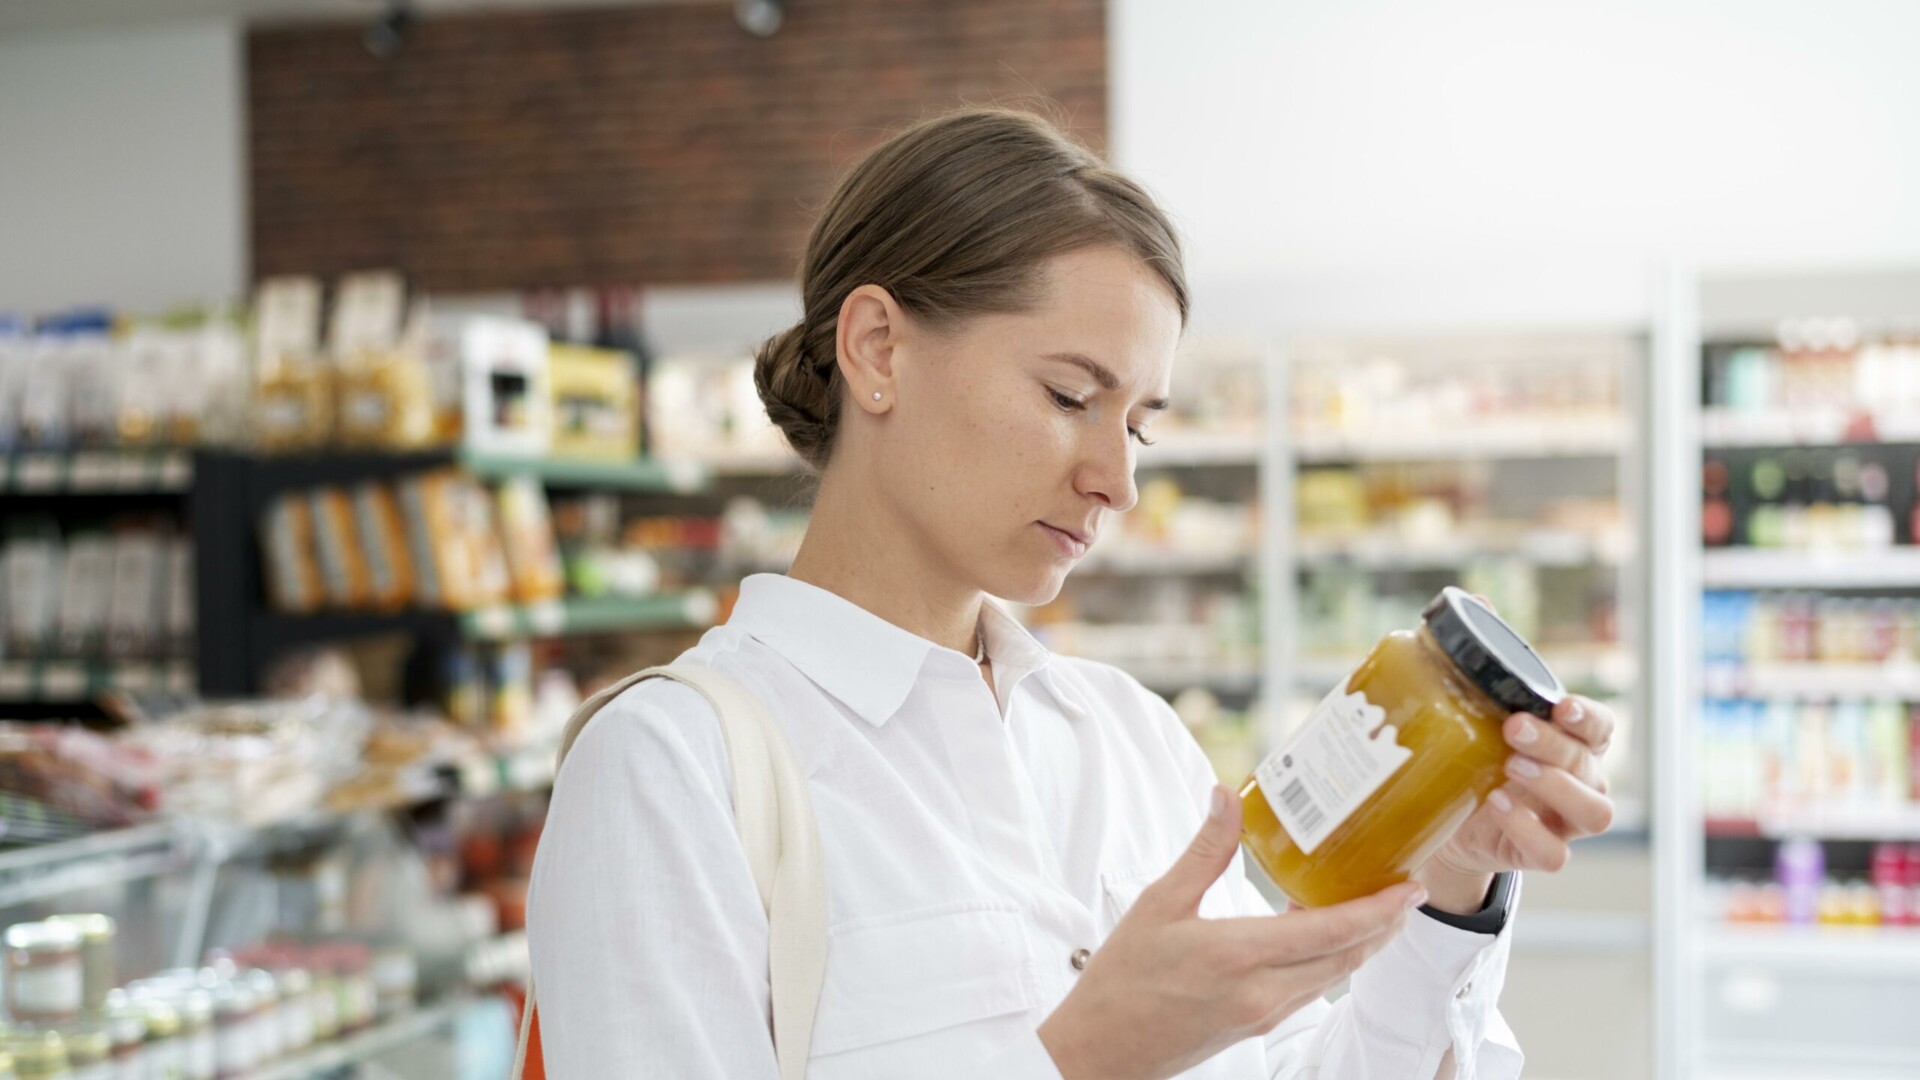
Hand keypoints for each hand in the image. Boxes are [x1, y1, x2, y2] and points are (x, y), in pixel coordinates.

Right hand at [1038, 786, 1428, 1079]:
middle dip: (1384, 924)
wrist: (1103, 1050)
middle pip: (1348, 958)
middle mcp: (1263, 992)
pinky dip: (1331, 959)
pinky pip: (1311, 990)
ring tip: (1376, 906)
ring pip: (1334, 977)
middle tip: (1405, 889)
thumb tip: (1227, 798)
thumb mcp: (1158, 904)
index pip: (1332, 932)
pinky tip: (1323, 935)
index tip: (1409, 887)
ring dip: (1362, 943)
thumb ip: (1204, 851)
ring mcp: (1264, 1014)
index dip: (1379, 910)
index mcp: (1239, 955)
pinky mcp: (1258, 1026)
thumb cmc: (1122, 980)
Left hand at [1418, 695, 1616, 911]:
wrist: (1453, 824)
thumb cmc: (1475, 763)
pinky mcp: (1543, 855)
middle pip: (1589, 764)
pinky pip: (1555, 853)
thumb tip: (1427, 657)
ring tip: (1510, 767)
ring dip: (1555, 786)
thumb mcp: (1477, 729)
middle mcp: (1582, 783)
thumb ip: (1474, 700)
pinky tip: (1498, 804)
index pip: (1601, 727)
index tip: (1562, 706)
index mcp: (1574, 745)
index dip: (1589, 717)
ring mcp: (1567, 823)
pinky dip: (1528, 830)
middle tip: (1514, 729)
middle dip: (1553, 744)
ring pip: (1594, 812)